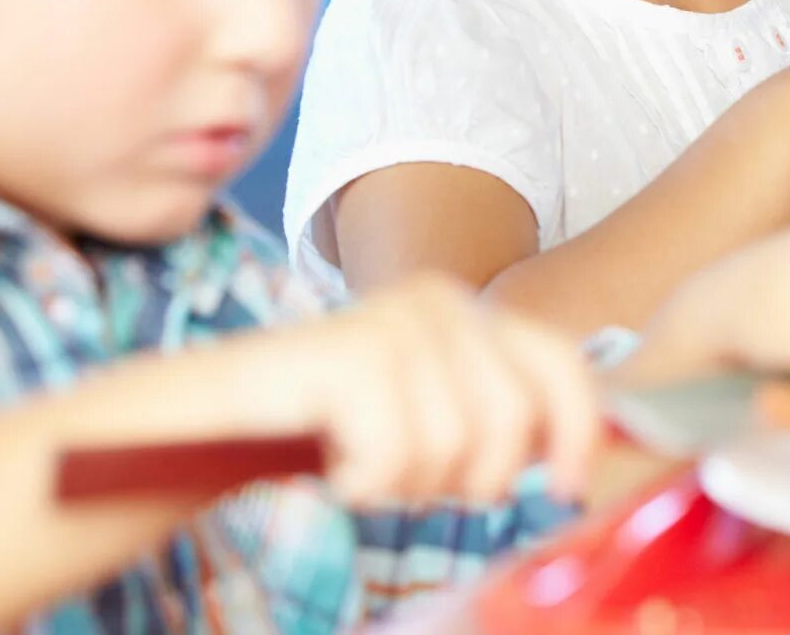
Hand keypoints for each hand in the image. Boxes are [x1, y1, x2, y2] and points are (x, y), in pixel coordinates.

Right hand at [234, 276, 601, 506]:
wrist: (209, 417)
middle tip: (412, 477)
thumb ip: (499, 415)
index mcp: (471, 310)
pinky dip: (365, 484)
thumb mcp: (431, 412)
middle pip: (515, 420)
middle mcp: (441, 300)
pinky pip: (397, 459)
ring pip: (455, 449)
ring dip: (406, 484)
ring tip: (363, 461)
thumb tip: (579, 454)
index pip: (562, 365)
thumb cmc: (327, 425)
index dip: (580, 432)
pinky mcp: (356, 353)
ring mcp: (397, 321)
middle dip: (473, 477)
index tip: (570, 489)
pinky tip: (335, 461)